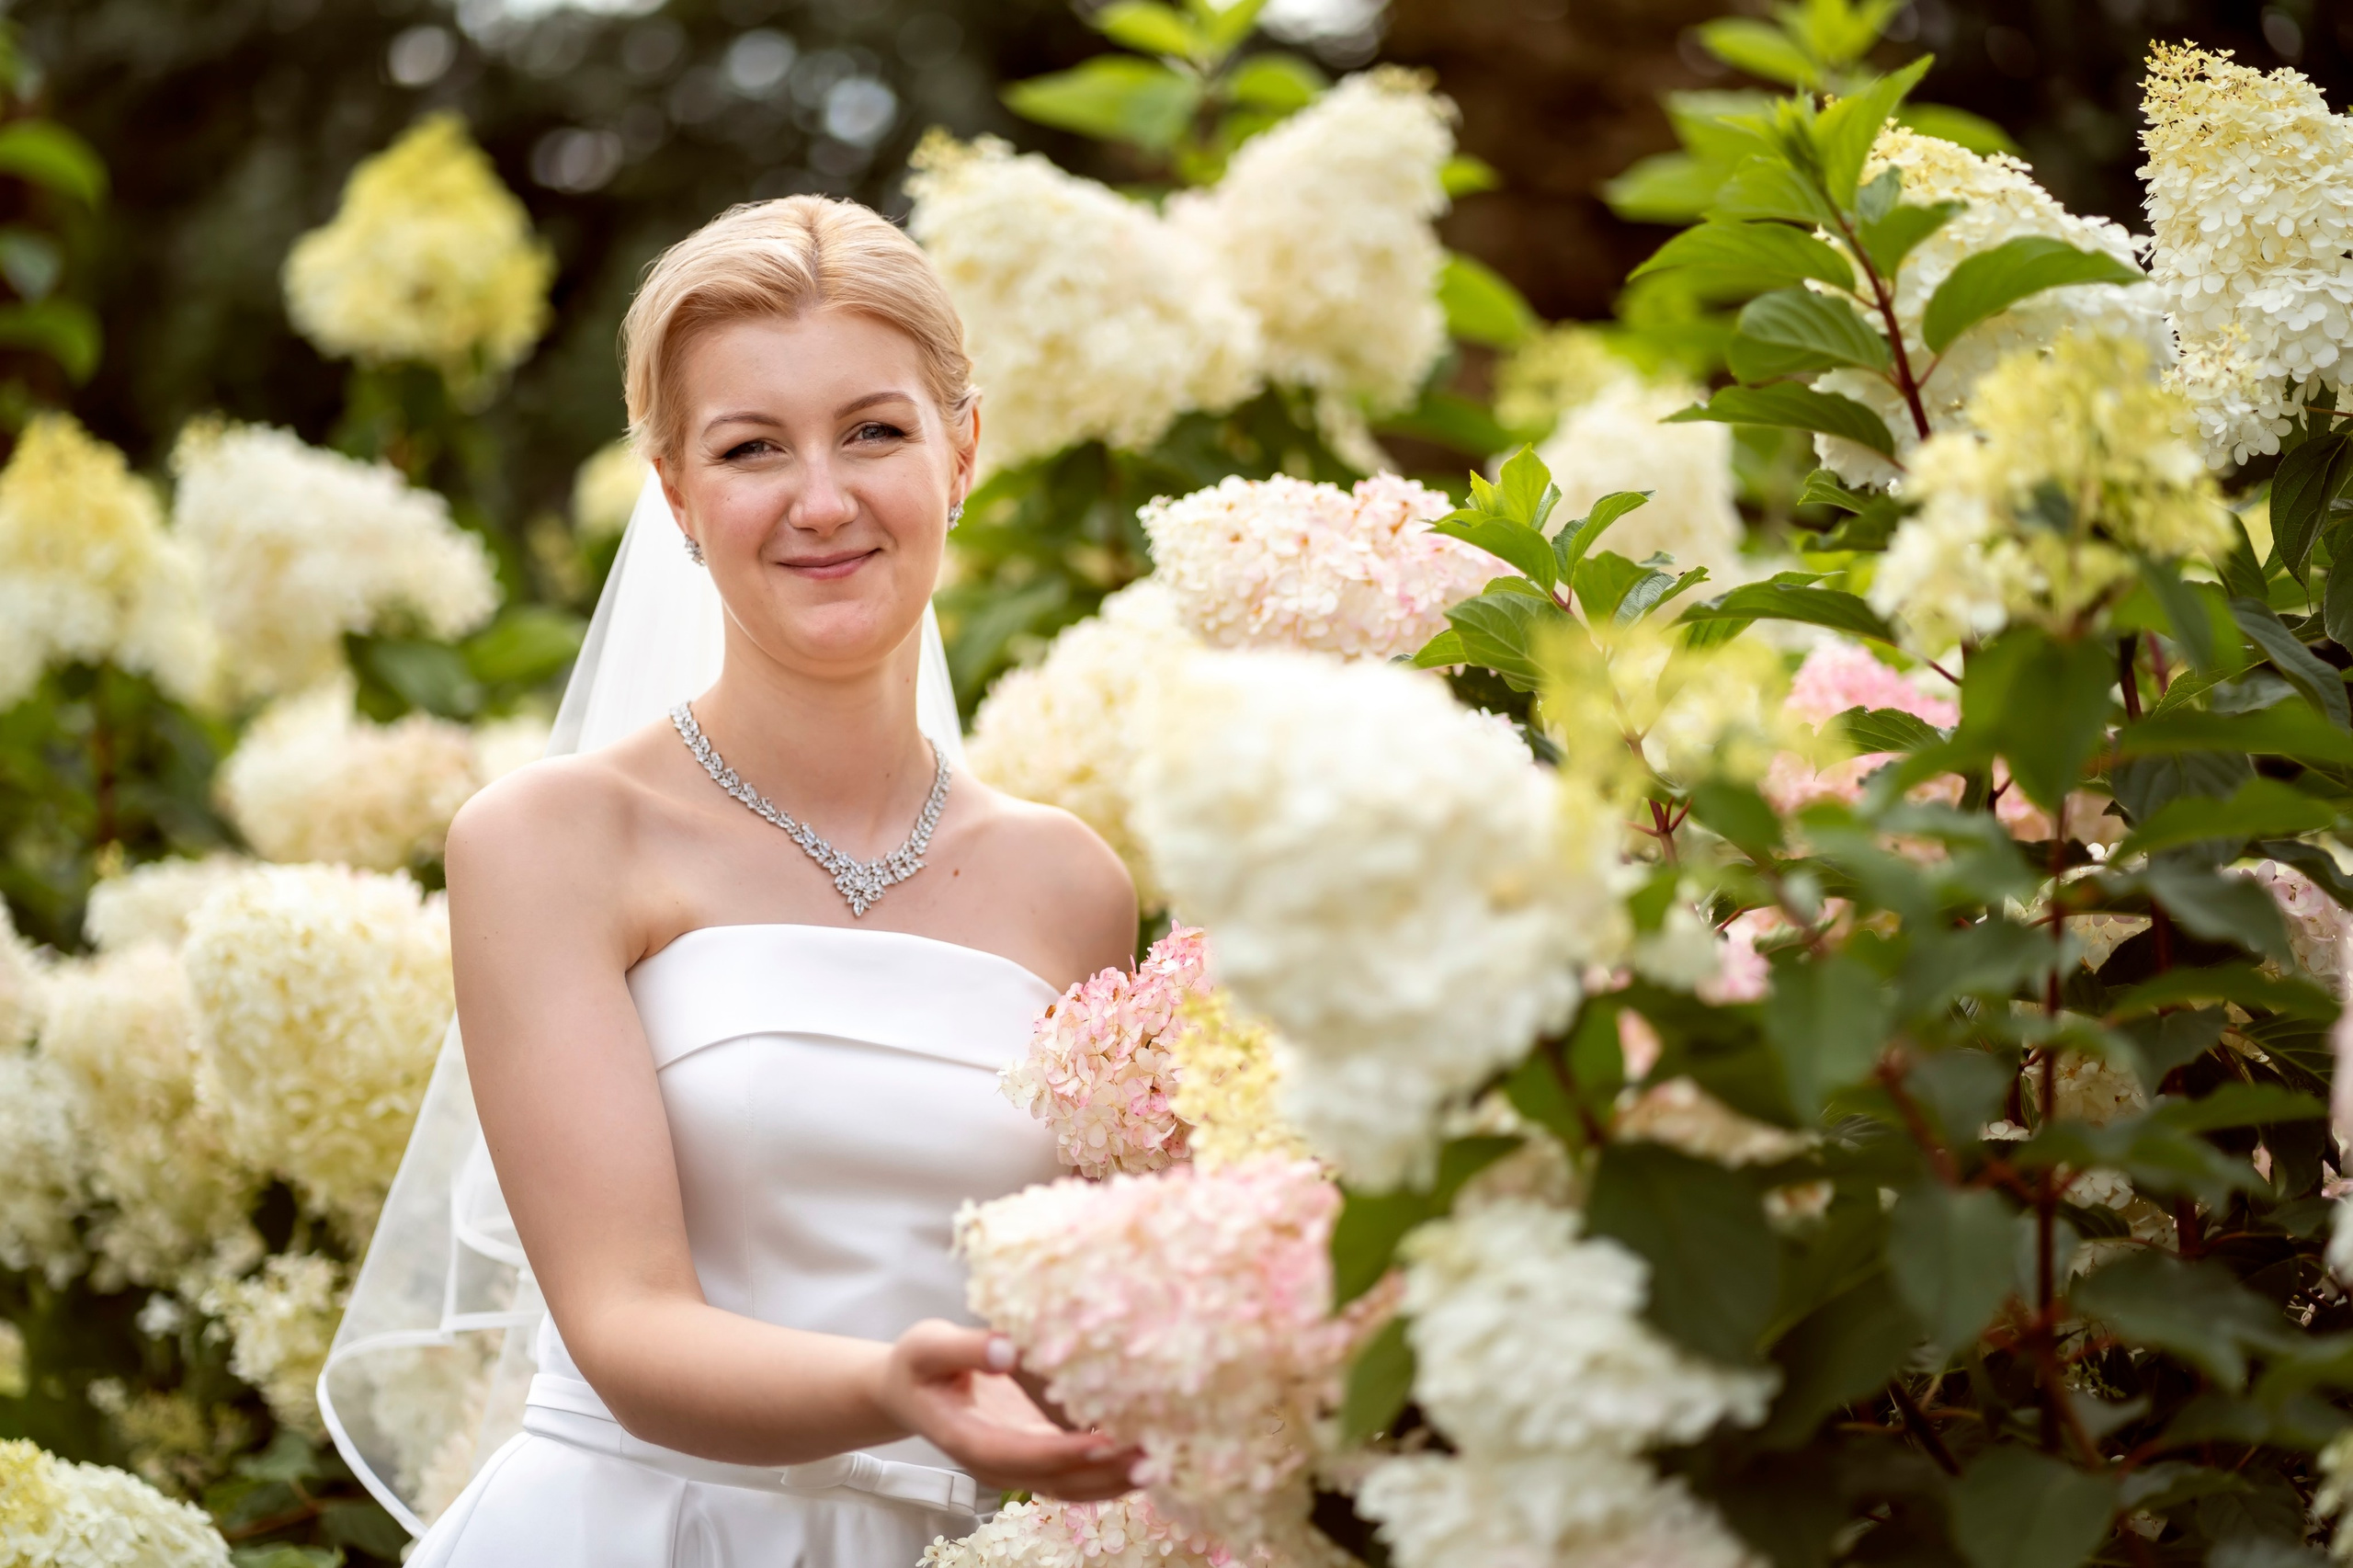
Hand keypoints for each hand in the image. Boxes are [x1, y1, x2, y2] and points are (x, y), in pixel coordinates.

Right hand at [878, 1319, 1139, 1501]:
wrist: (907, 1391)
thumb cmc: (918, 1365)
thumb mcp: (930, 1347)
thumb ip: (967, 1348)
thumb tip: (1008, 1349)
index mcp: (968, 1440)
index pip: (1020, 1455)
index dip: (1061, 1453)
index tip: (1101, 1442)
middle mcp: (996, 1463)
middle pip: (1055, 1482)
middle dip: (1104, 1474)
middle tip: (1154, 1459)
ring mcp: (1016, 1465)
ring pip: (1071, 1486)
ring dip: (1115, 1479)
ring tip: (1161, 1462)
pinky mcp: (1032, 1454)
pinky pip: (1074, 1472)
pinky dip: (1108, 1468)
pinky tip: (1144, 1449)